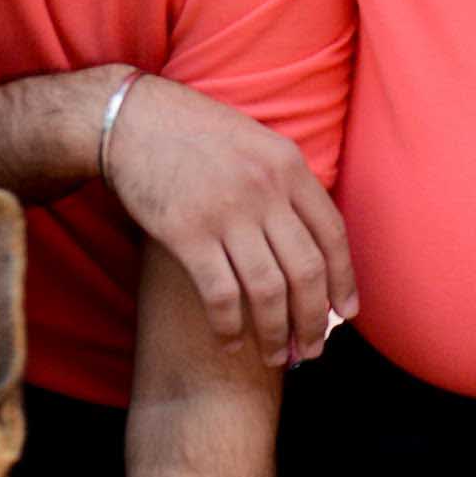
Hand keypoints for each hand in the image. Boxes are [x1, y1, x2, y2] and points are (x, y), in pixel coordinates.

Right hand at [100, 73, 352, 361]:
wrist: (129, 119)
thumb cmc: (193, 132)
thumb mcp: (254, 142)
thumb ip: (284, 183)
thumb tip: (310, 240)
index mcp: (288, 165)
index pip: (332, 234)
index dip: (344, 280)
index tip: (346, 312)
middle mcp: (265, 189)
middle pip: (307, 270)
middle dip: (315, 319)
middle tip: (312, 349)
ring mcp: (227, 212)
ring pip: (269, 290)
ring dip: (277, 333)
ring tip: (276, 357)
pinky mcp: (187, 233)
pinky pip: (221, 294)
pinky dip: (231, 326)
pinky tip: (231, 342)